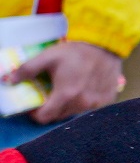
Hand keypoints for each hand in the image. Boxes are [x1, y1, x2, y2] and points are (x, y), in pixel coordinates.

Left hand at [8, 39, 123, 122]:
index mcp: (66, 94)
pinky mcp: (106, 100)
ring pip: (74, 112)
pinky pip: (90, 108)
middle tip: (50, 94)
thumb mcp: (48, 57)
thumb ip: (27, 69)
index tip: (35, 105)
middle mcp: (82, 103)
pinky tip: (84, 88)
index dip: (35, 113)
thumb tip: (9, 80)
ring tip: (68, 90)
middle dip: (51, 108)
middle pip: (59, 116)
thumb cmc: (75, 51)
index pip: (44, 117)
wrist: (105, 45)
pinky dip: (83, 102)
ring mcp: (96, 103)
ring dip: (67, 105)